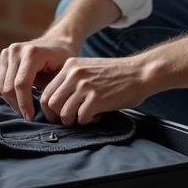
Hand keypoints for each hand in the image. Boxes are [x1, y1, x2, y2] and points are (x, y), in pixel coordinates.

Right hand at [0, 36, 78, 119]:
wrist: (58, 41)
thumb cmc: (63, 60)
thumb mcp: (61, 76)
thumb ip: (49, 92)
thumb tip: (42, 113)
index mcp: (32, 53)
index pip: (21, 84)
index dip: (24, 104)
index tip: (31, 117)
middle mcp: (16, 50)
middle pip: (9, 87)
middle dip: (17, 105)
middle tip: (28, 117)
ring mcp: (8, 52)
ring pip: (1, 86)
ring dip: (11, 101)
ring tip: (24, 110)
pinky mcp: (3, 56)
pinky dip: (7, 94)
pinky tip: (19, 99)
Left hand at [40, 56, 154, 125]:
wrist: (140, 72)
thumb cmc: (116, 74)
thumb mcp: (88, 69)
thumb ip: (71, 80)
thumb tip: (56, 102)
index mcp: (69, 66)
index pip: (46, 92)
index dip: (50, 109)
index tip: (59, 115)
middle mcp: (74, 74)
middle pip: (51, 104)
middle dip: (59, 117)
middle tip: (73, 119)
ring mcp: (84, 86)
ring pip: (64, 113)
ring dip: (74, 120)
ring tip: (87, 116)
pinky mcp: (96, 99)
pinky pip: (81, 118)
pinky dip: (88, 121)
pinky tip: (98, 114)